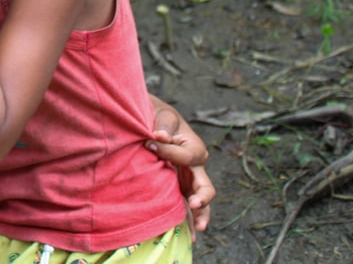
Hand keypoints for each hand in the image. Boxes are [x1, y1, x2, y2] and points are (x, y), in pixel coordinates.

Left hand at [147, 98, 214, 237]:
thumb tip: (159, 136)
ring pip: (199, 200)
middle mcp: (195, 167)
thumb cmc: (157, 116)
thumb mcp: (161, 114)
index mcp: (194, 147)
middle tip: (194, 204)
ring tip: (199, 228)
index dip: (166, 150)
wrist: (150, 120)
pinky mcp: (177, 187)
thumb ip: (163, 125)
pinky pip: (185, 204)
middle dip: (202, 197)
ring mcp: (187, 180)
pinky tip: (190, 236)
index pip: (184, 156)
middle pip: (204, 185)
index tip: (148, 143)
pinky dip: (189, 220)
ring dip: (200, 214)